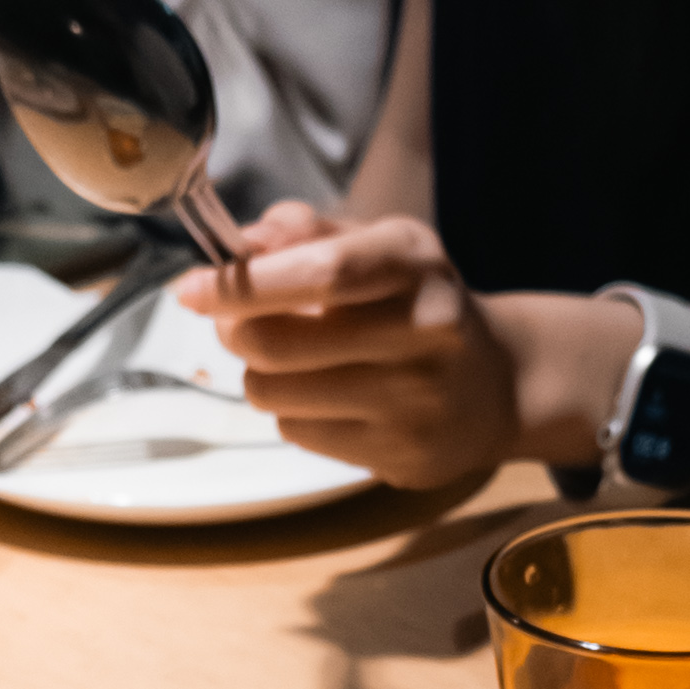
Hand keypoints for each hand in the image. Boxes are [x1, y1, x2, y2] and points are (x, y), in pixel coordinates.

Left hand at [174, 203, 519, 489]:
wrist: (497, 387)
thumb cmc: (419, 303)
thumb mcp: (380, 245)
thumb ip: (307, 231)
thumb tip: (239, 244)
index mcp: (415, 266)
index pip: (319, 274)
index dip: (243, 283)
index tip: (193, 287)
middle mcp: (422, 334)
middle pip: (278, 343)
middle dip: (236, 331)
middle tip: (234, 321)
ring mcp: (412, 405)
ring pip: (277, 394)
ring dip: (260, 375)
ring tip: (287, 360)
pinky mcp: (398, 457)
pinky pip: (300, 434)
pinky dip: (292, 413)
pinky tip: (326, 398)